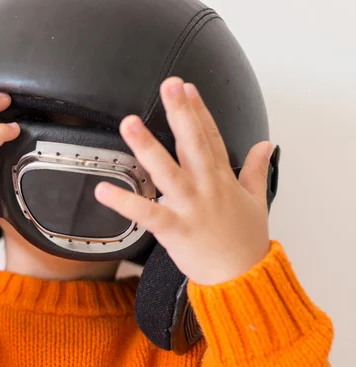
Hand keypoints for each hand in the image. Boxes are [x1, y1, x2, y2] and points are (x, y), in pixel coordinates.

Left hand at [95, 77, 274, 285]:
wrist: (242, 278)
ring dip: (149, 146)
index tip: (186, 87)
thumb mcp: (256, 199)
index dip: (198, 110)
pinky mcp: (175, 230)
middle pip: (193, 144)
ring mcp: (191, 207)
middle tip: (168, 86)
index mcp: (222, 179)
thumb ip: (254, 169)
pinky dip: (125, 203)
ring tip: (130, 123)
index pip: (210, 136)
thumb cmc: (245, 241)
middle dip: (181, 113)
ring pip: (168, 171)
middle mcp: (206, 188)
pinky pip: (147, 214)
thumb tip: (266, 144)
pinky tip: (103, 189)